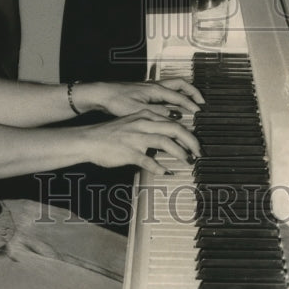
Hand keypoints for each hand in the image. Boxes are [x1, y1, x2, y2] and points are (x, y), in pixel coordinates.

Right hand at [82, 110, 200, 174]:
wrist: (89, 139)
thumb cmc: (111, 133)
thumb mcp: (133, 123)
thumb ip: (150, 127)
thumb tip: (168, 136)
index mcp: (145, 116)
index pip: (173, 121)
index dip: (188, 132)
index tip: (196, 143)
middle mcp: (143, 124)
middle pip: (174, 128)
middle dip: (190, 141)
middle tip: (199, 152)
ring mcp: (136, 138)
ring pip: (164, 141)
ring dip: (179, 152)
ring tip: (187, 161)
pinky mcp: (129, 152)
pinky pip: (148, 160)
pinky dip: (159, 166)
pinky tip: (166, 172)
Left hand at [87, 78, 203, 119]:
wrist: (103, 94)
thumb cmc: (117, 101)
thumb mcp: (138, 110)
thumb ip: (157, 113)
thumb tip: (174, 116)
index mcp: (155, 89)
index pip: (178, 96)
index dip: (190, 104)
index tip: (199, 112)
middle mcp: (155, 86)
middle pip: (180, 84)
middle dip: (193, 92)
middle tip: (202, 102)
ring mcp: (151, 87)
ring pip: (174, 86)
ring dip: (185, 93)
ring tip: (192, 103)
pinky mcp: (146, 91)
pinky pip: (167, 91)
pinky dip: (175, 96)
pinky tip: (174, 106)